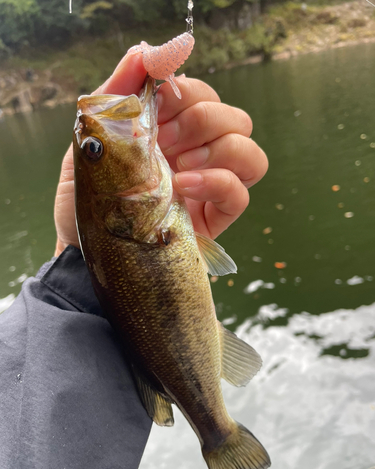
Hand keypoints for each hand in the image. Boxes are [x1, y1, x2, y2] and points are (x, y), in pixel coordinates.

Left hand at [54, 53, 267, 255]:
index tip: (157, 105)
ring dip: (217, 149)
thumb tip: (144, 51)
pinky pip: (242, 191)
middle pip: (234, 116)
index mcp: (172, 130)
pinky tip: (182, 188)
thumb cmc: (92, 194)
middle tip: (163, 142)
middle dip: (200, 121)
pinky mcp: (217, 215)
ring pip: (249, 149)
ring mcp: (210, 184)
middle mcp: (197, 152)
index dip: (187, 92)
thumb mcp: (94, 138)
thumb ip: (117, 93)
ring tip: (178, 168)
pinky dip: (217, 182)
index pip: (202, 94)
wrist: (89, 246)